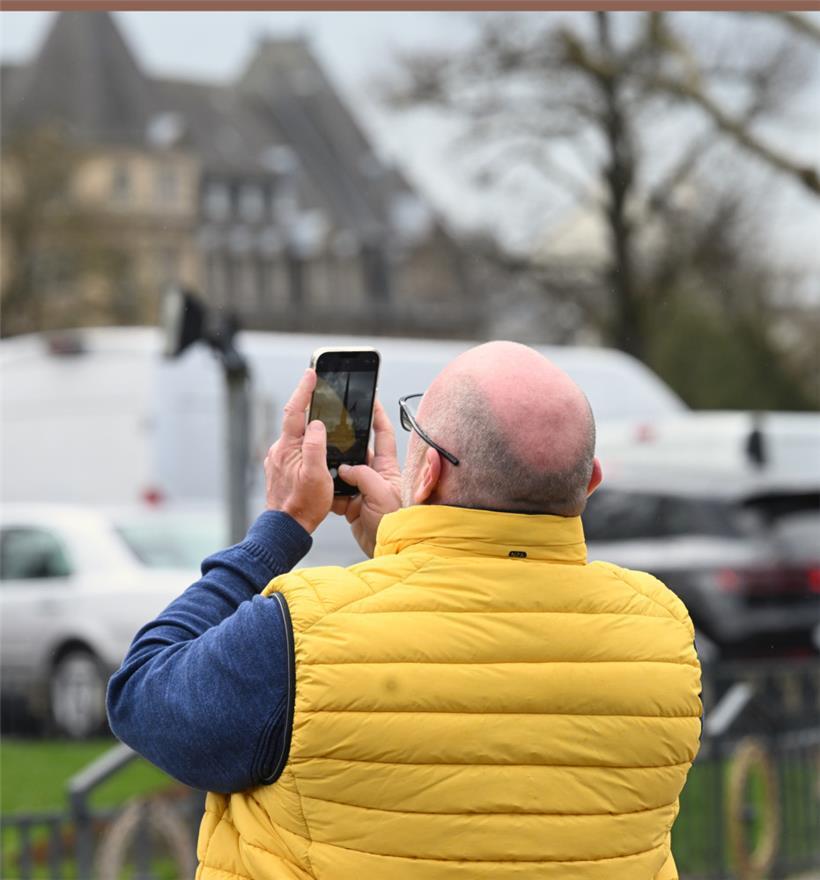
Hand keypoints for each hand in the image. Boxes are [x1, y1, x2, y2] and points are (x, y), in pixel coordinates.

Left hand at [264, 369, 333, 533]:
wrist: (286, 527)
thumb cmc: (304, 505)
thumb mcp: (316, 474)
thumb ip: (315, 445)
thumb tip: (316, 423)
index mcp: (288, 447)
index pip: (296, 411)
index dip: (304, 390)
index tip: (312, 373)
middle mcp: (279, 450)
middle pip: (295, 420)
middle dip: (308, 405)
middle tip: (320, 390)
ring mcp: (278, 460)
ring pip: (296, 436)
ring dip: (308, 427)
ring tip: (324, 422)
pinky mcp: (281, 469)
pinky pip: (295, 449)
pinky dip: (305, 443)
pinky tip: (316, 451)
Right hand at [332, 400, 401, 556]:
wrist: (390, 549)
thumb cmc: (396, 522)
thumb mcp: (382, 493)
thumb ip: (363, 476)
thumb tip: (345, 468)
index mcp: (388, 468)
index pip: (383, 434)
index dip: (377, 416)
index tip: (369, 399)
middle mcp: (376, 475)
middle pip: (358, 451)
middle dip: (345, 443)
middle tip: (330, 430)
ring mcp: (363, 490)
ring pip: (343, 471)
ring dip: (333, 469)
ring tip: (320, 461)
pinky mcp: (353, 505)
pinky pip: (336, 492)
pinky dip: (328, 491)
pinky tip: (320, 487)